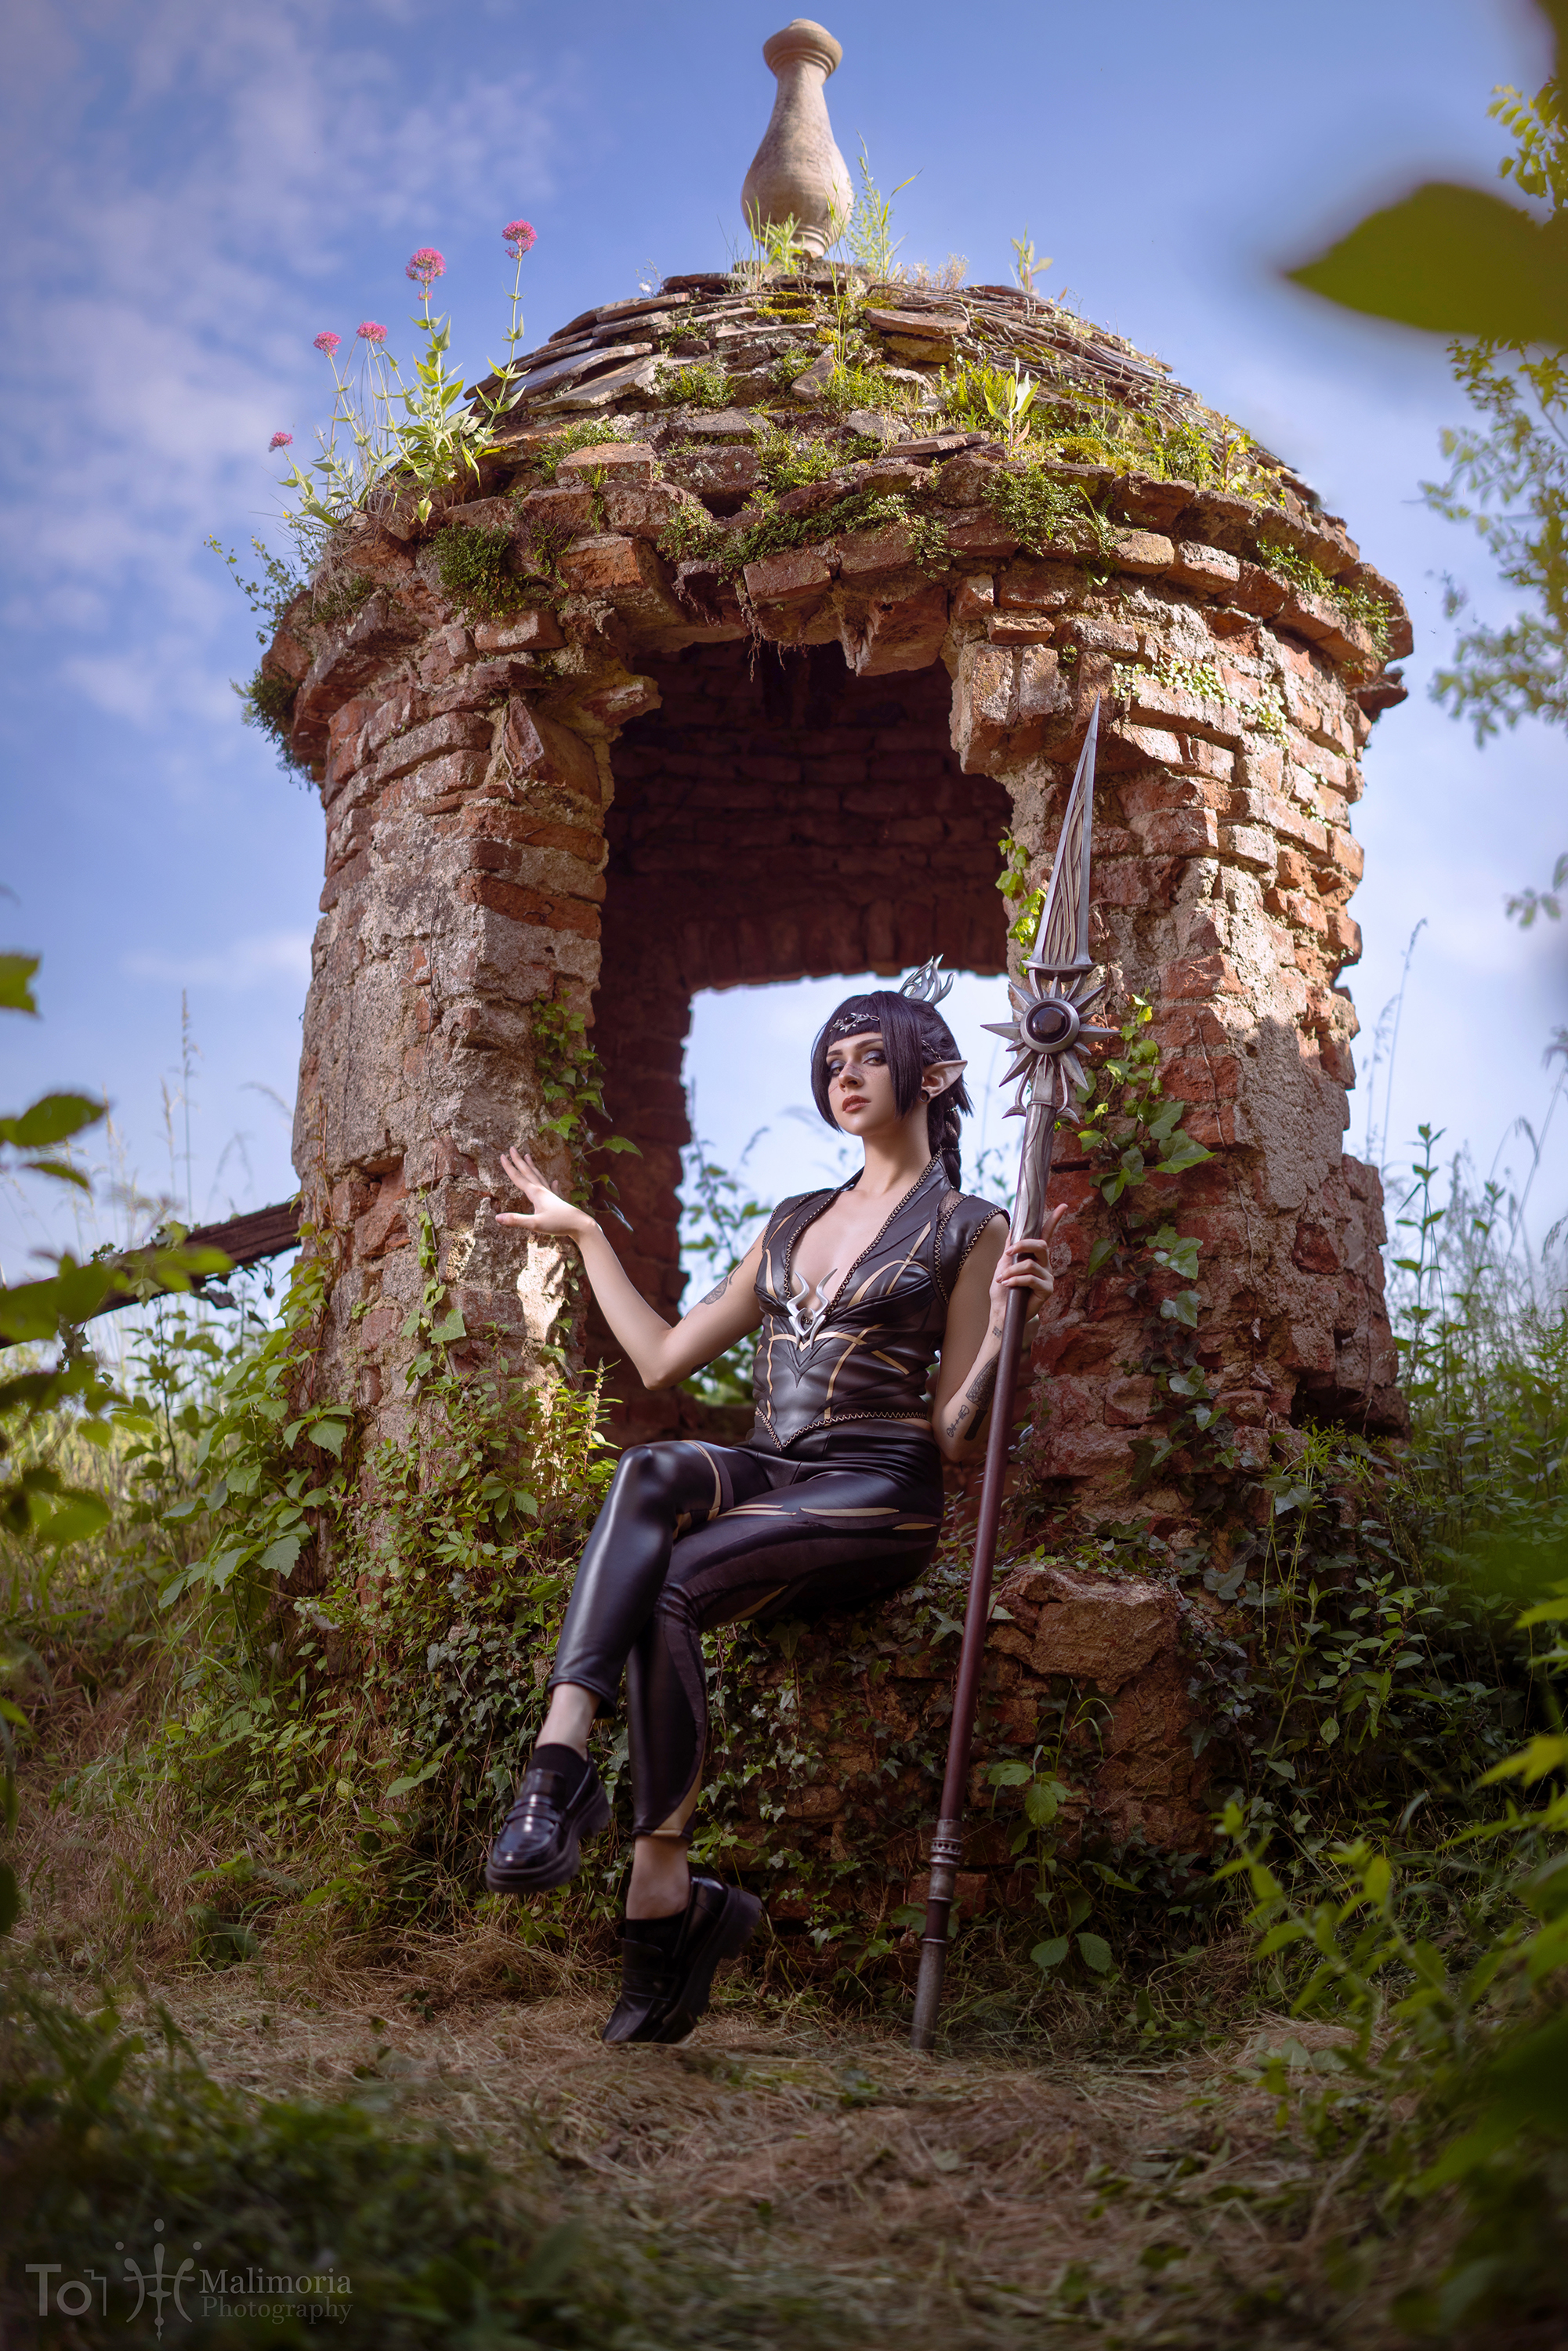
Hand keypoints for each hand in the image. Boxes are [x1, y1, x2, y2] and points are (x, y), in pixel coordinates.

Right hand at [494, 1147, 595, 1240]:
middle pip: (528, 1173)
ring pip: (540, 1178)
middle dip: (519, 1161)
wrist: (580, 1226)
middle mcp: (543, 1191)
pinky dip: (552, 1185)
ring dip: (532, 1167)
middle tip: (513, 1148)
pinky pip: (553, 1190)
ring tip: (529, 1157)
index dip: (509, 1167)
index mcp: (536, 1194)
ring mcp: (551, 1195)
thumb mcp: (534, 1224)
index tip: (502, 1156)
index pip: (519, 1178)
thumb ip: (516, 1220)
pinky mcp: (558, 1202)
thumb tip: (497, 1218)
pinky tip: (555, 1181)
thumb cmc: (558, 1224)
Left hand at [988, 1202, 1068, 1318]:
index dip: (1054, 1220)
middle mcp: (1045, 1265)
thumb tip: (1012, 1230)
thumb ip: (1010, 1248)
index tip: (1063, 1206)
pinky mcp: (1047, 1290)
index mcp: (1036, 1256)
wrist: (1002, 1311)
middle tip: (1008, 1252)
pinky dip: (1015, 1280)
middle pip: (1040, 1245)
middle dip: (1023, 1245)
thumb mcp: (1004, 1264)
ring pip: (1030, 1264)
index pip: (1047, 1235)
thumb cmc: (1004, 1290)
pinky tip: (1007, 1285)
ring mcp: (1048, 1277)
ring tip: (1002, 1279)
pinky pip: (1030, 1279)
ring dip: (1012, 1270)